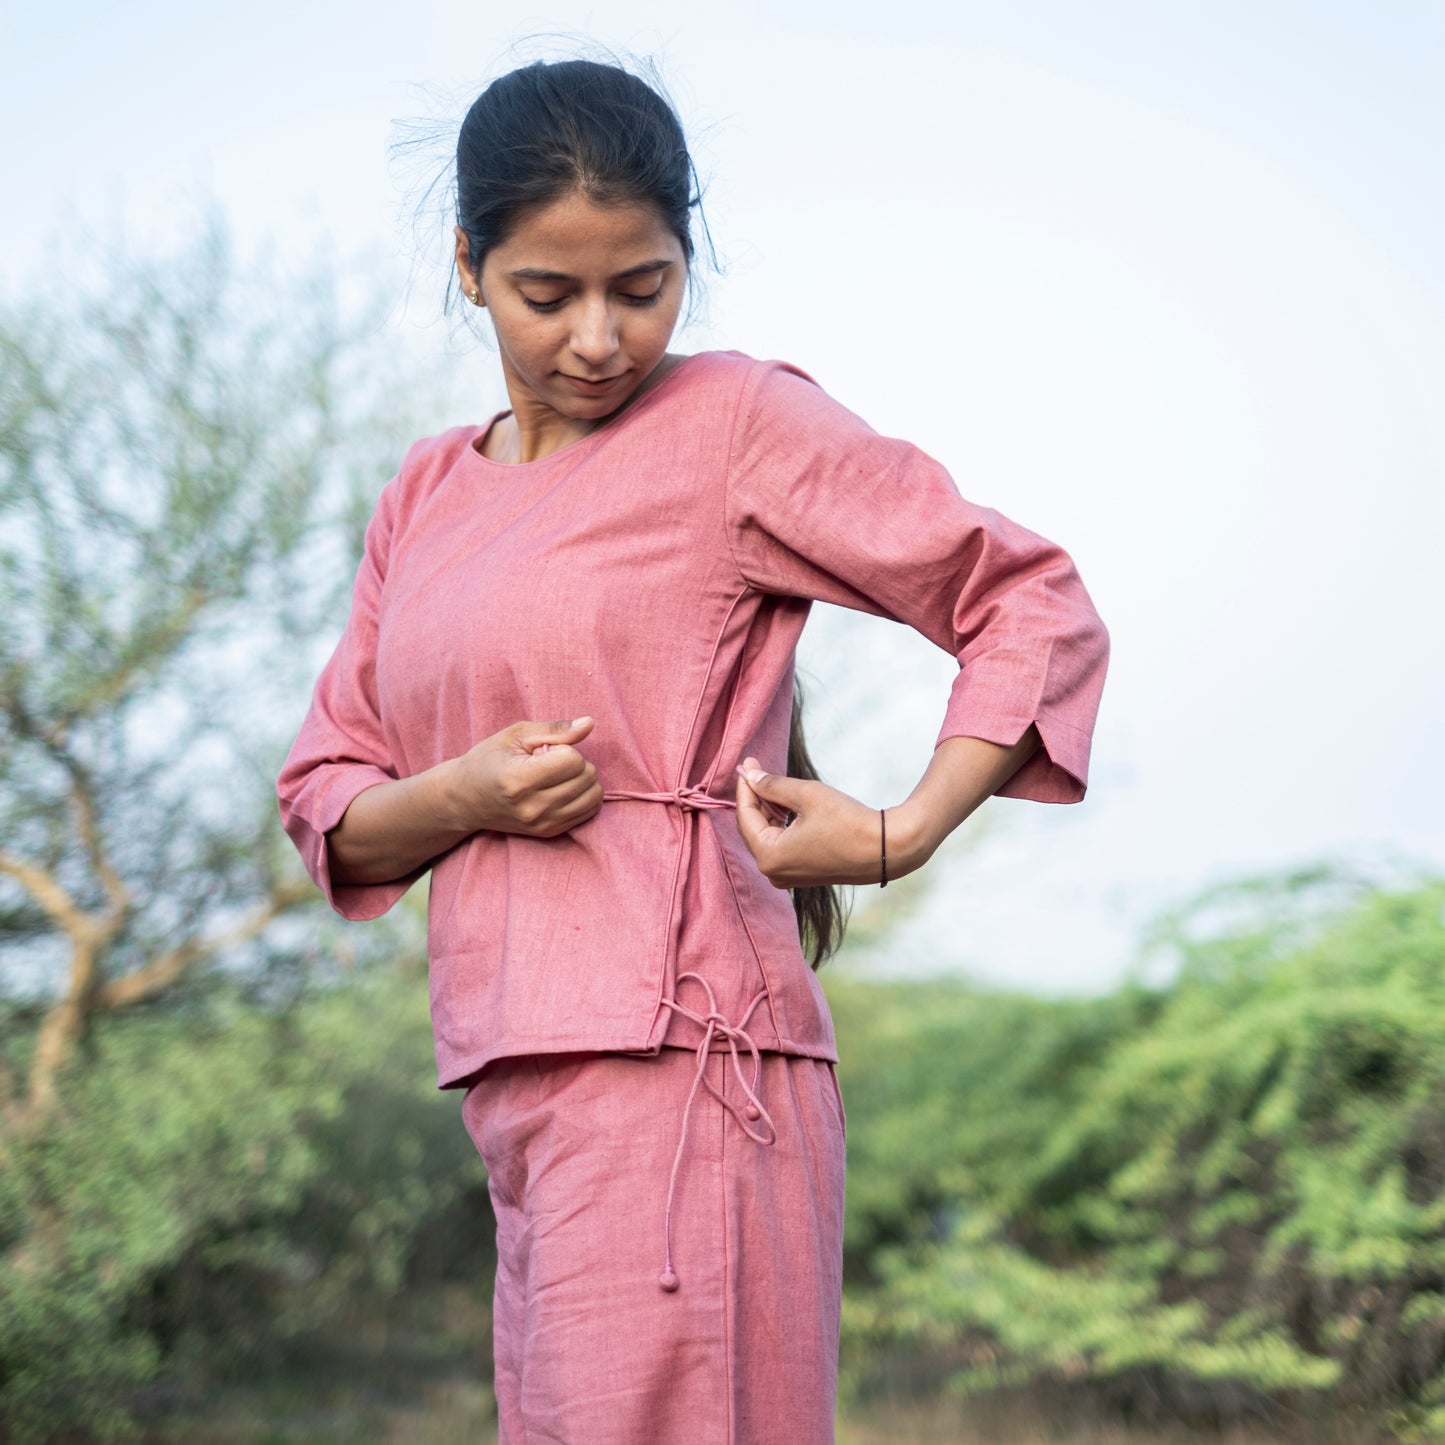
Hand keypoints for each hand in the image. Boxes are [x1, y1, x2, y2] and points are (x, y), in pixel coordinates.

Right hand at [445, 717, 601, 838]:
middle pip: (586, 777)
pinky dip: (584, 796)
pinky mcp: (549, 833)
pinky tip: (563, 789)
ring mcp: (542, 824)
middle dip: (576, 762)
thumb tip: (591, 723)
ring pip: (594, 796)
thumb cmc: (488, 760)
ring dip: (583, 779)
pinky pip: (589, 812)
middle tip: (550, 763)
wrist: (465, 800)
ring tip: (557, 776)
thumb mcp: (515, 735)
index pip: (572, 760)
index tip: (544, 751)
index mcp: (519, 780)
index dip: (564, 748)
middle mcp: (532, 808)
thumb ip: (555, 729)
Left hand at [734, 755, 891, 887]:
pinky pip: (782, 845)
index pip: (745, 816)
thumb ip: (773, 785)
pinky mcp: (803, 874)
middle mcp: (773, 872)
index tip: (748, 761)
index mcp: (769, 857)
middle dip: (755, 797)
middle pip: (753, 828)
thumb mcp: (806, 795)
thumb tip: (750, 775)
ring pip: (767, 836)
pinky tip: (785, 803)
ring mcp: (788, 877)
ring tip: (771, 781)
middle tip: (755, 766)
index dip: (746, 786)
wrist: (887, 849)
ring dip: (768, 809)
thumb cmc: (847, 821)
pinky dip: (780, 824)